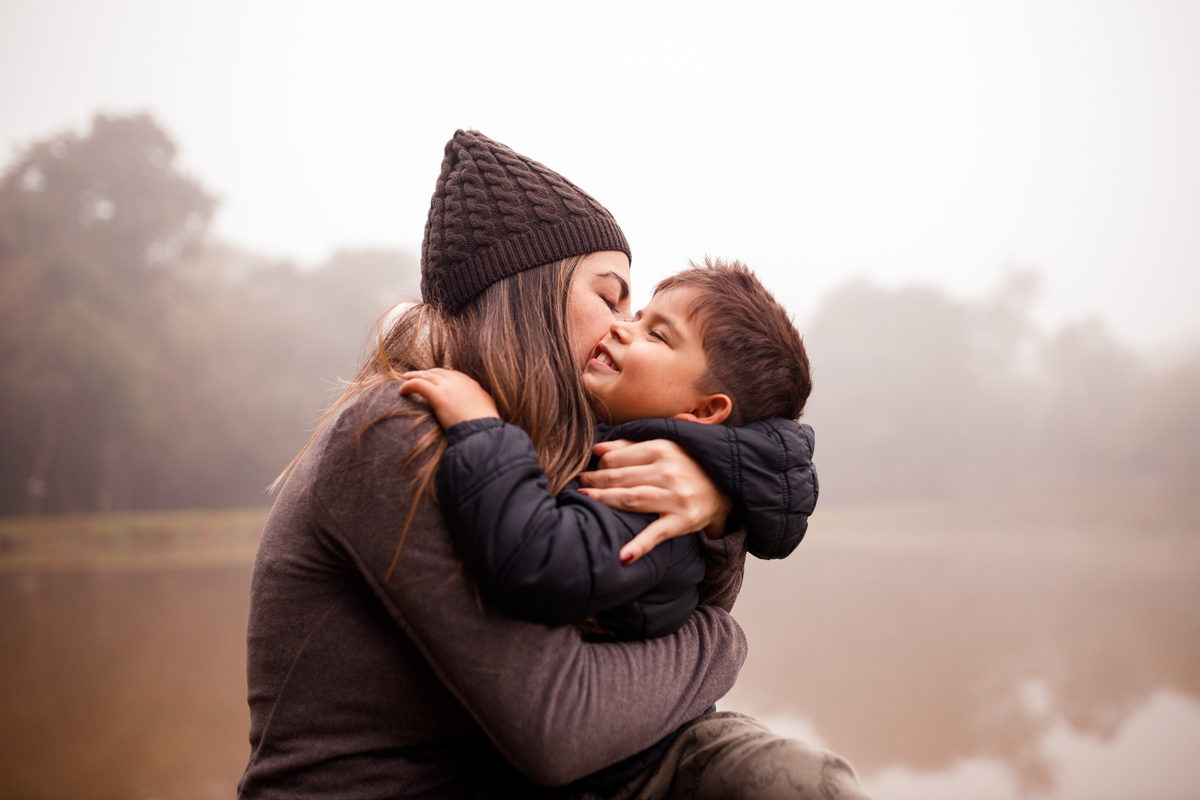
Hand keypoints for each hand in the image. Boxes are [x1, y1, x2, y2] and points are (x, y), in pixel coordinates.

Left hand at [399, 368, 499, 428]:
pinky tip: (402, 390)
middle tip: (415, 375)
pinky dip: (409, 385)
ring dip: (414, 376)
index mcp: (471, 384)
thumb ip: (478, 403)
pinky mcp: (438, 395)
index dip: (440, 375)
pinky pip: (419, 385)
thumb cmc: (485, 426)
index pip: (452, 374)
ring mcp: (448, 387)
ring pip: (426, 375)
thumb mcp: (486, 409)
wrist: (482, 431)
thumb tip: (475, 406)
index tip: (433, 378)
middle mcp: (459, 382)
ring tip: (405, 379)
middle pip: (438, 372)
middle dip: (426, 373)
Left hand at [577, 439, 732, 564]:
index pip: (619, 457)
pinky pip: (657, 534)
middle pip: (621, 477)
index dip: (599, 466)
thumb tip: (598, 449)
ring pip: (631, 499)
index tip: (588, 472)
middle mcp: (669, 471)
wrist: (728, 487)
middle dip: (595, 482)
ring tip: (585, 502)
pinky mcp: (684, 520)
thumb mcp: (666, 449)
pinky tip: (623, 556)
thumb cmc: (690, 467)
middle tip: (577, 487)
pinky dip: (639, 546)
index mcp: (663, 449)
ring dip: (604, 501)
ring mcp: (677, 497)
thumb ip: (631, 447)